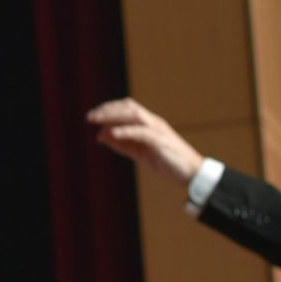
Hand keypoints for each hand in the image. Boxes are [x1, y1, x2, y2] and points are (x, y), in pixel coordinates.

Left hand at [87, 97, 205, 185]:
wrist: (190, 173)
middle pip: (129, 108)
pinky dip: (126, 131)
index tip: (93, 115)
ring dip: (113, 117)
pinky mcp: (161, 141)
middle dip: (108, 110)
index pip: (128, 108)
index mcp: (149, 124)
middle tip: (90, 117)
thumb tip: (100, 136)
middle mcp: (153, 123)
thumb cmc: (166, 162)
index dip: (110, 108)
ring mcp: (158, 130)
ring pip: (134, 116)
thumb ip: (121, 144)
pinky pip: (142, 133)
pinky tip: (113, 133)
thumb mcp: (139, 153)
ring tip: (97, 120)